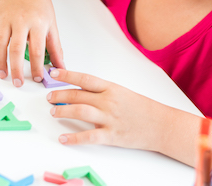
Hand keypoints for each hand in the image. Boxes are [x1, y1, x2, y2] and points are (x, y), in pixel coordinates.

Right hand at [0, 0, 64, 86]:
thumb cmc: (40, 6)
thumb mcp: (52, 25)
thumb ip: (55, 48)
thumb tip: (61, 68)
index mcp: (38, 23)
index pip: (37, 49)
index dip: (37, 66)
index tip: (37, 78)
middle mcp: (20, 20)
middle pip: (16, 48)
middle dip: (16, 69)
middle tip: (18, 83)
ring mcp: (5, 18)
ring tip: (3, 75)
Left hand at [46, 69, 167, 151]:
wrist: (162, 125)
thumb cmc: (143, 109)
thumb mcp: (123, 93)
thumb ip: (104, 92)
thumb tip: (82, 91)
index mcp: (111, 88)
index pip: (85, 79)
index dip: (67, 75)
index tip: (54, 73)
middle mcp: (108, 101)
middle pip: (78, 95)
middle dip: (60, 95)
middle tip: (49, 97)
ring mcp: (110, 118)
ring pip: (80, 112)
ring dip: (63, 111)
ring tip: (53, 112)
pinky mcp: (112, 135)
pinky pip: (88, 136)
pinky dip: (74, 138)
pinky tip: (64, 138)